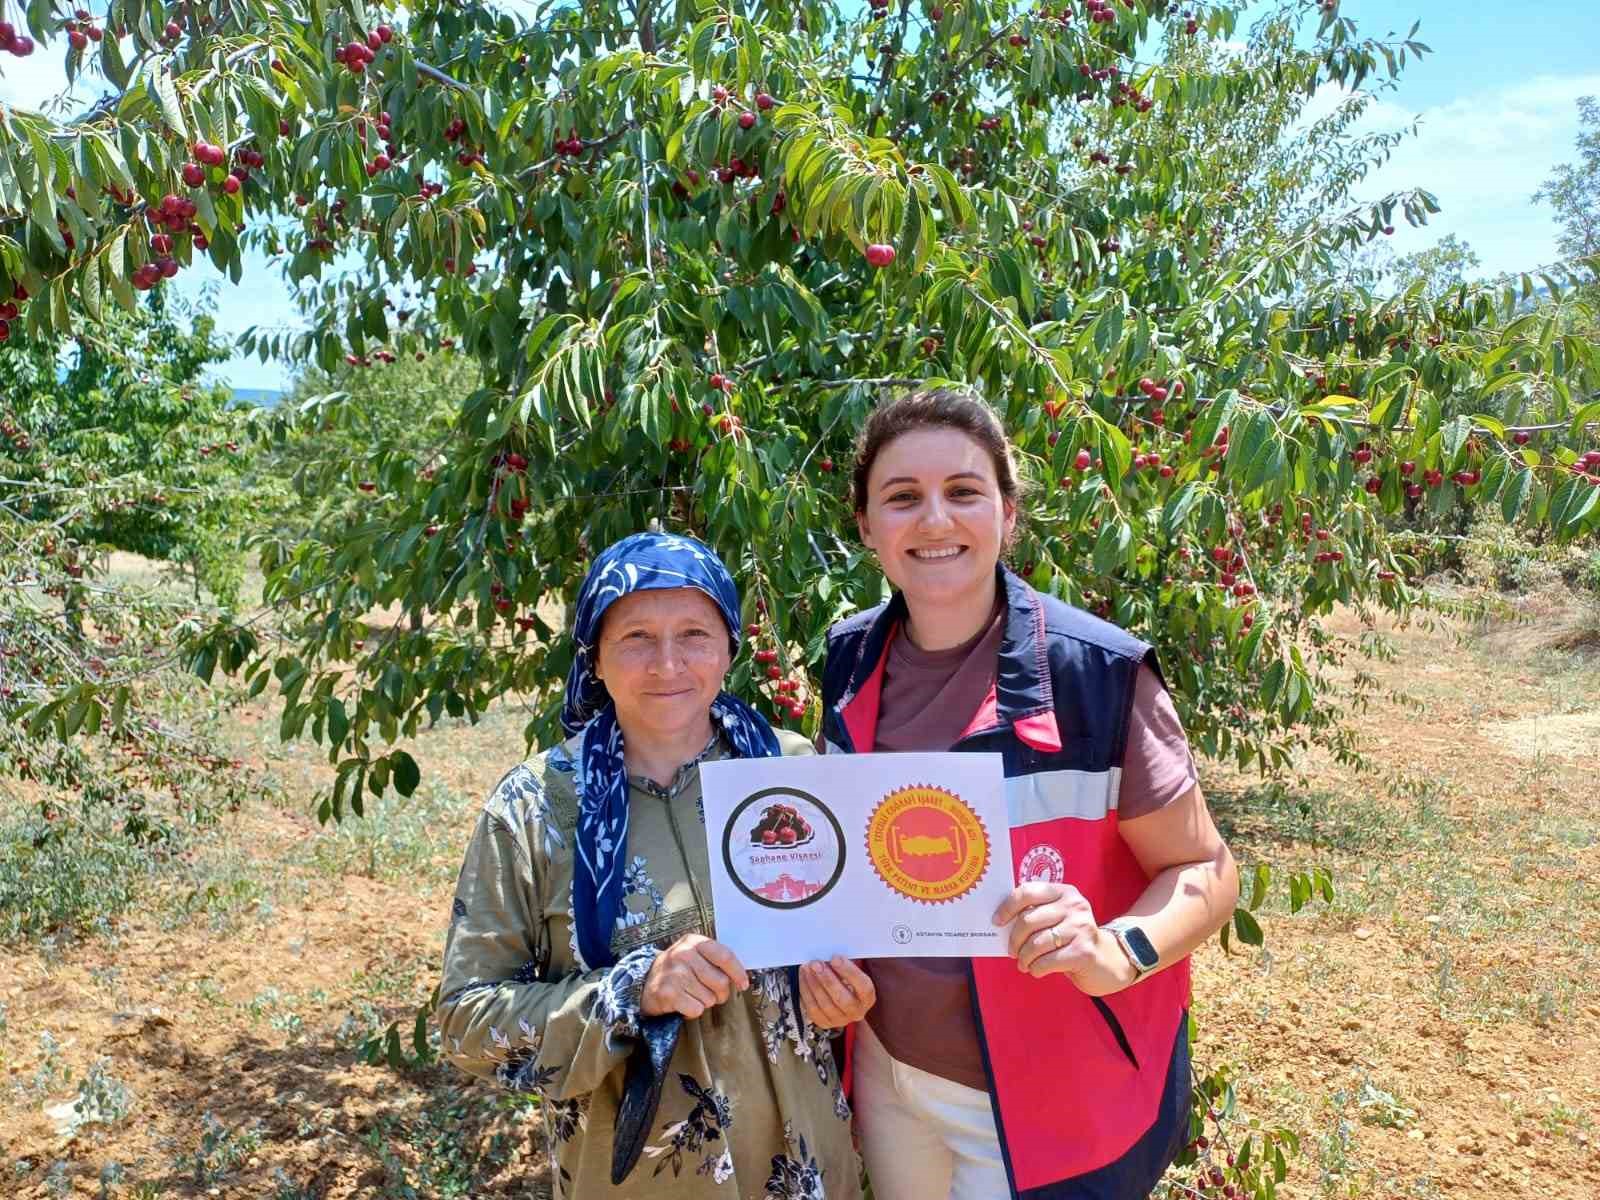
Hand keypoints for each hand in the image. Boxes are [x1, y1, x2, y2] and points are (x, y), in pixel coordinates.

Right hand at [640, 934, 749, 1018]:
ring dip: (704, 1002)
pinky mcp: (668, 993)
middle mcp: (683, 954)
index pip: (724, 956)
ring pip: (709, 998)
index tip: (743, 984)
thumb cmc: (678, 969)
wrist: (646, 981)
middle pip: (720, 982)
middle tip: (711, 993)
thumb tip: (741, 977)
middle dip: (720, 993)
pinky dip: (692, 1010)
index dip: (738, 972)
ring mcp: (675, 973)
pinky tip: (684, 1002)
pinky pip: (696, 1009)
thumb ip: (716, 960)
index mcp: (694, 942)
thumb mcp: (695, 955)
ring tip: (692, 994)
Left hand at [798, 956, 875, 1028]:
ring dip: (813, 984)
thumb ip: (842, 965)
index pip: (863, 987)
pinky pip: (812, 1009)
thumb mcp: (851, 971)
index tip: (835, 958)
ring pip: (825, 1005)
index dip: (849, 972)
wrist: (841, 1000)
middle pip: (842, 999)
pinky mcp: (824, 1022)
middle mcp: (856, 1012)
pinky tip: (804, 978)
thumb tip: (828, 956)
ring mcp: (840, 1020)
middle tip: (816, 964)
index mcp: (867, 997)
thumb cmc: (846, 980)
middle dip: (827, 979)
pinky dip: (806, 991)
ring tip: (807, 968)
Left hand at [992, 881, 1136, 994]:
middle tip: (1012, 952)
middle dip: (1015, 940)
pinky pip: (1047, 961)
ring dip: (1024, 958)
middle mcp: (1074, 905)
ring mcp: (1081, 927)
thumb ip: (1036, 914)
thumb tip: (1001, 922)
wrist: (1108, 960)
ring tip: (1024, 964)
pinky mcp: (1084, 951)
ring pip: (1036, 943)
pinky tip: (1037, 970)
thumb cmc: (1072, 938)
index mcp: (1064, 892)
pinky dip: (1036, 968)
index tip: (997, 922)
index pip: (1027, 892)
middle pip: (1028, 920)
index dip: (1007, 907)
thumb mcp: (1058, 918)